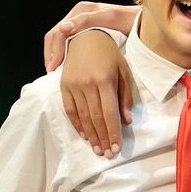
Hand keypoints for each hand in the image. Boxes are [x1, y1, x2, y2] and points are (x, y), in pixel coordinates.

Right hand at [43, 1, 138, 71]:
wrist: (141, 19)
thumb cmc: (129, 19)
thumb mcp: (111, 18)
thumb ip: (87, 21)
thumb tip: (63, 28)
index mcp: (81, 10)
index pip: (59, 31)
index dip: (54, 49)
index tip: (54, 66)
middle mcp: (78, 14)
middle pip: (55, 35)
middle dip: (51, 53)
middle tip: (51, 70)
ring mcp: (80, 21)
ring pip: (58, 39)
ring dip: (54, 54)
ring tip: (55, 70)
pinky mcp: (85, 30)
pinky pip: (66, 42)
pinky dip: (62, 53)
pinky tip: (65, 66)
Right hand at [62, 31, 134, 156]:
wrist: (85, 37)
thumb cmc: (110, 55)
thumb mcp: (124, 72)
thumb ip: (125, 96)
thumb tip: (126, 121)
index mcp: (104, 80)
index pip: (109, 113)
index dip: (113, 132)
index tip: (117, 147)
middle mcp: (87, 84)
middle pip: (95, 118)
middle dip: (102, 138)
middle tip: (108, 154)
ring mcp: (73, 86)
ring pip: (82, 116)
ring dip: (90, 135)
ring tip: (97, 149)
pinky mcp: (63, 86)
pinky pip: (69, 109)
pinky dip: (76, 124)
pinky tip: (84, 135)